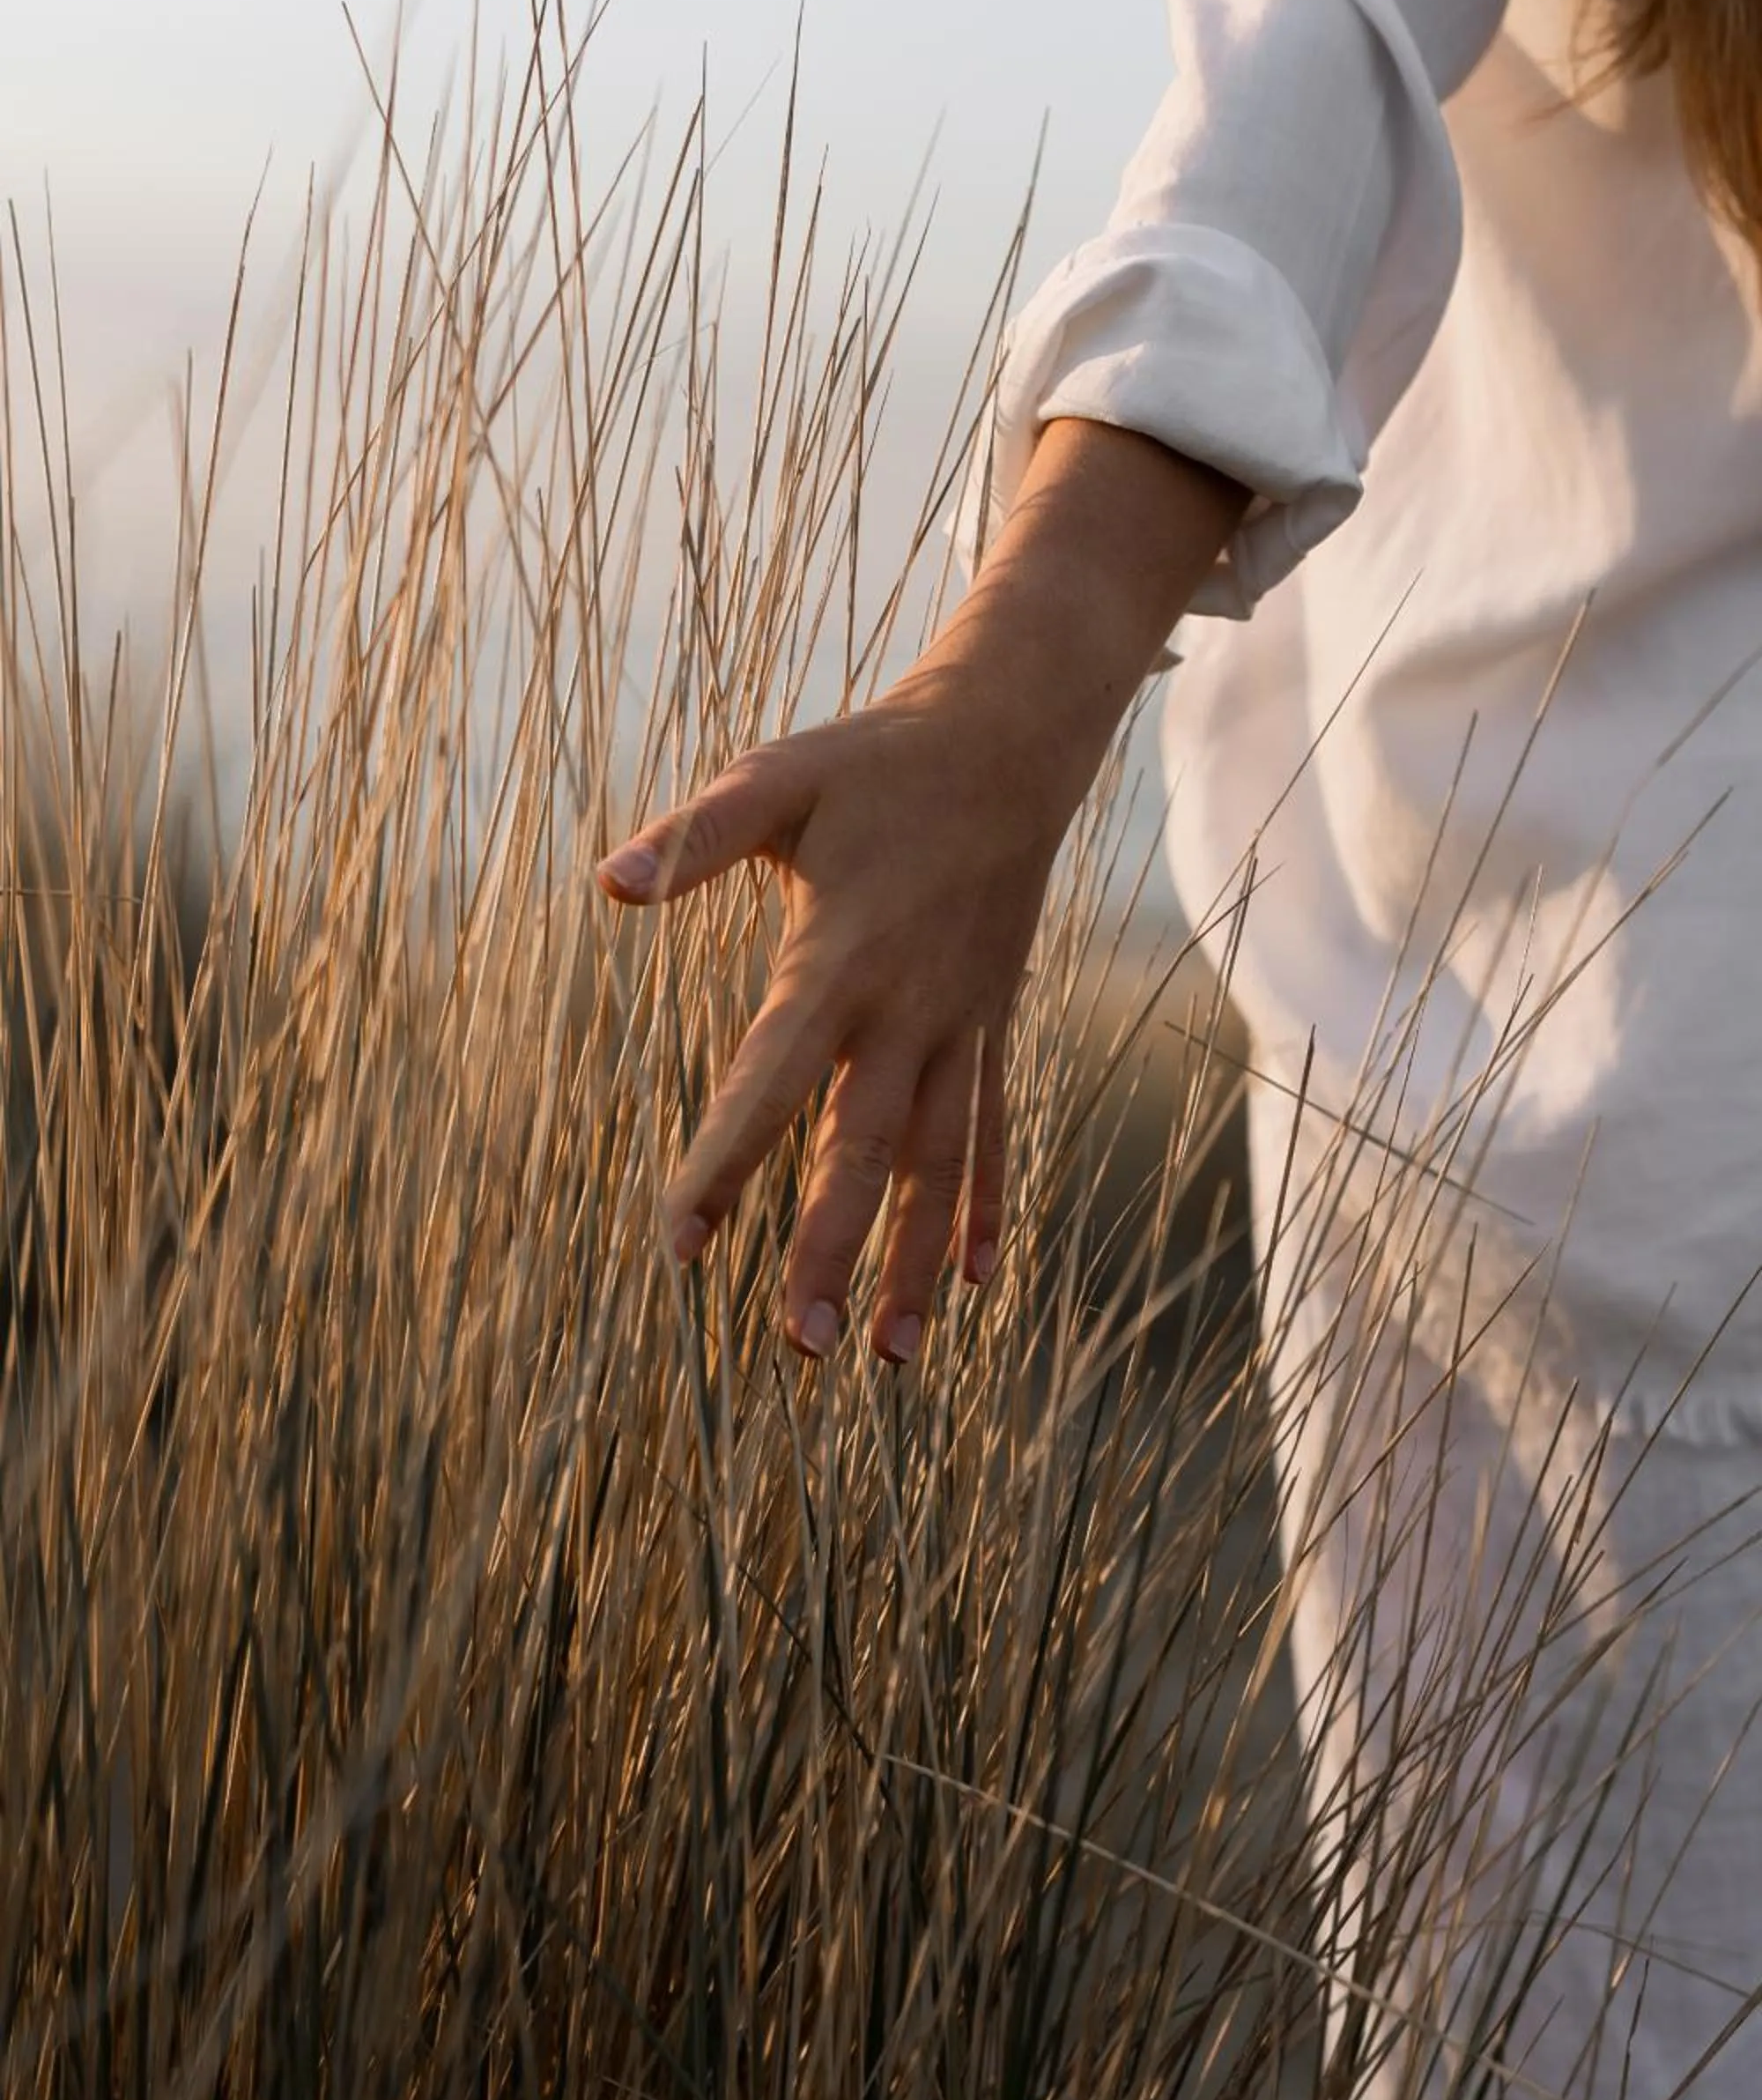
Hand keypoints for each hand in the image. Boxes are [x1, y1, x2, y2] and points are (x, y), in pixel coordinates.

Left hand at [596, 670, 1065, 1363]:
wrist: (1011, 742)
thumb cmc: (874, 762)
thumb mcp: (776, 780)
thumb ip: (696, 838)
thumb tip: (608, 884)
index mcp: (838, 961)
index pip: (770, 1082)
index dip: (725, 1164)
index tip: (681, 1246)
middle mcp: (907, 1012)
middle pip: (865, 1151)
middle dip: (834, 1251)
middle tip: (801, 1346)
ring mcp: (961, 1026)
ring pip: (938, 1165)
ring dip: (913, 1261)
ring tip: (887, 1358)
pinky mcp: (993, 1025)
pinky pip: (991, 1131)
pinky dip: (985, 1208)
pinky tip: (975, 1284)